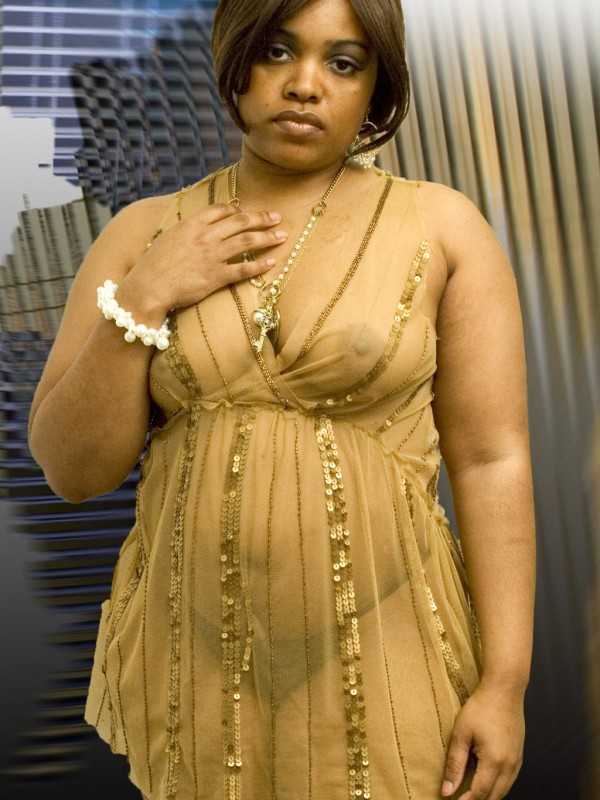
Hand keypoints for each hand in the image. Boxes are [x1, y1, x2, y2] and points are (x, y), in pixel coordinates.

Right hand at [118, 203, 287, 321]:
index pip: (221, 210)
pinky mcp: (216, 277)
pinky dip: (260, 265)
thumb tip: (196, 229)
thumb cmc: (152, 266)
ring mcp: (212, 256)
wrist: (148, 287)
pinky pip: (244, 269)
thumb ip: (186, 231)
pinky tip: (272, 263)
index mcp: (191, 224)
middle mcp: (205, 236)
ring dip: (267, 237)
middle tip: (276, 217)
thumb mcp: (168, 239)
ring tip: (282, 236)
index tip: (247, 212)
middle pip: (240, 222)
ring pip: (247, 242)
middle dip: (261, 218)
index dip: (237, 210)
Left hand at [441, 683, 524, 799]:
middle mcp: (509, 765)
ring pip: (503, 790)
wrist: (504, 690)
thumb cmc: (481, 707)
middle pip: (494, 796)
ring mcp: (517, 761)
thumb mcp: (461, 734)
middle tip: (460, 797)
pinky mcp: (519, 755)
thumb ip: (454, 764)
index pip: (480, 793)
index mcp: (494, 761)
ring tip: (469, 790)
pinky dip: (497, 785)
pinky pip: (509, 780)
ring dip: (488, 794)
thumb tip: (447, 790)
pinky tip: (485, 779)